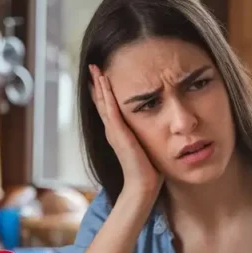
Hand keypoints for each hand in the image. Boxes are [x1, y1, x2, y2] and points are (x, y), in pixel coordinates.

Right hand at [89, 65, 161, 198]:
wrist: (143, 185)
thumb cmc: (148, 169)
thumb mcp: (146, 145)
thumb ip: (146, 136)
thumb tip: (159, 129)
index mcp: (119, 133)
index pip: (109, 108)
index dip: (104, 92)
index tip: (101, 77)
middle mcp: (112, 130)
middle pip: (102, 102)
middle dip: (97, 84)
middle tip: (92, 67)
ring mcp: (113, 131)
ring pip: (103, 102)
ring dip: (99, 84)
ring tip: (94, 69)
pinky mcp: (118, 133)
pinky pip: (110, 108)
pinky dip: (106, 94)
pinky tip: (103, 81)